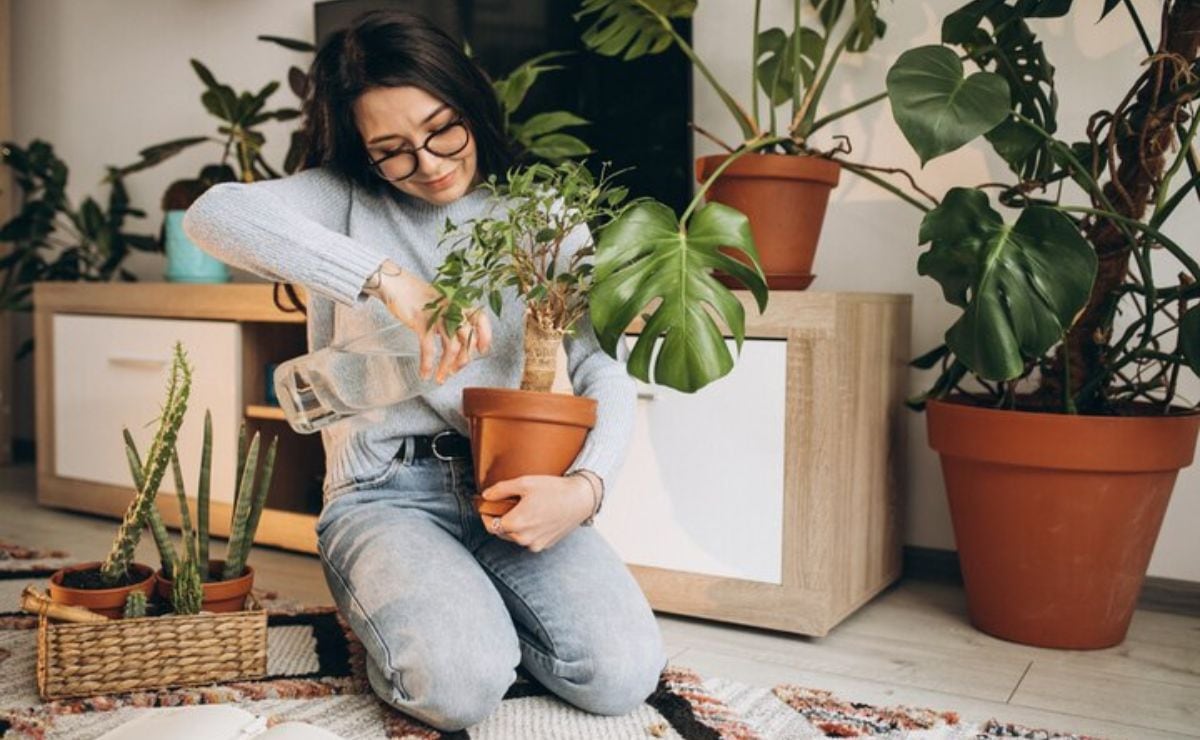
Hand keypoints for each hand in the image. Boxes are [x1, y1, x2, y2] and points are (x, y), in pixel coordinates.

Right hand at [364, 260, 491, 382]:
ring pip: (451, 347)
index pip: (481, 320)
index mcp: (460, 303)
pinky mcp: (422, 322)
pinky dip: (427, 364)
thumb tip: (460, 343)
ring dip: (446, 366)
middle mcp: (453, 309)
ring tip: (441, 377)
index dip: (485, 336)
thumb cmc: (418, 297)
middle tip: (454, 370)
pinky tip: (425, 373)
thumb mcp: (442, 304)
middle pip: (467, 340)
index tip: (481, 350)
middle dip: (463, 360)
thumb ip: (453, 320)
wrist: (396, 285)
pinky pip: (429, 348)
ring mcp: (438, 316)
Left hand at [480, 475, 593, 551]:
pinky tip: (535, 516)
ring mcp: (535, 544)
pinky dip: (526, 530)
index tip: (486, 506)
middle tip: (505, 504)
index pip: (490, 525)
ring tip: (522, 509)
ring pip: (514, 537)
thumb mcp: (524, 483)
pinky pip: (528, 540)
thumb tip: (485, 496)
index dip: (486, 515)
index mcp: (517, 523)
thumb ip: (501, 490)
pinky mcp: (544, 545)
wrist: (580, 500)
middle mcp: (524, 538)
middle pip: (501, 532)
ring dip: (513, 526)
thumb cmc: (553, 489)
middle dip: (500, 519)